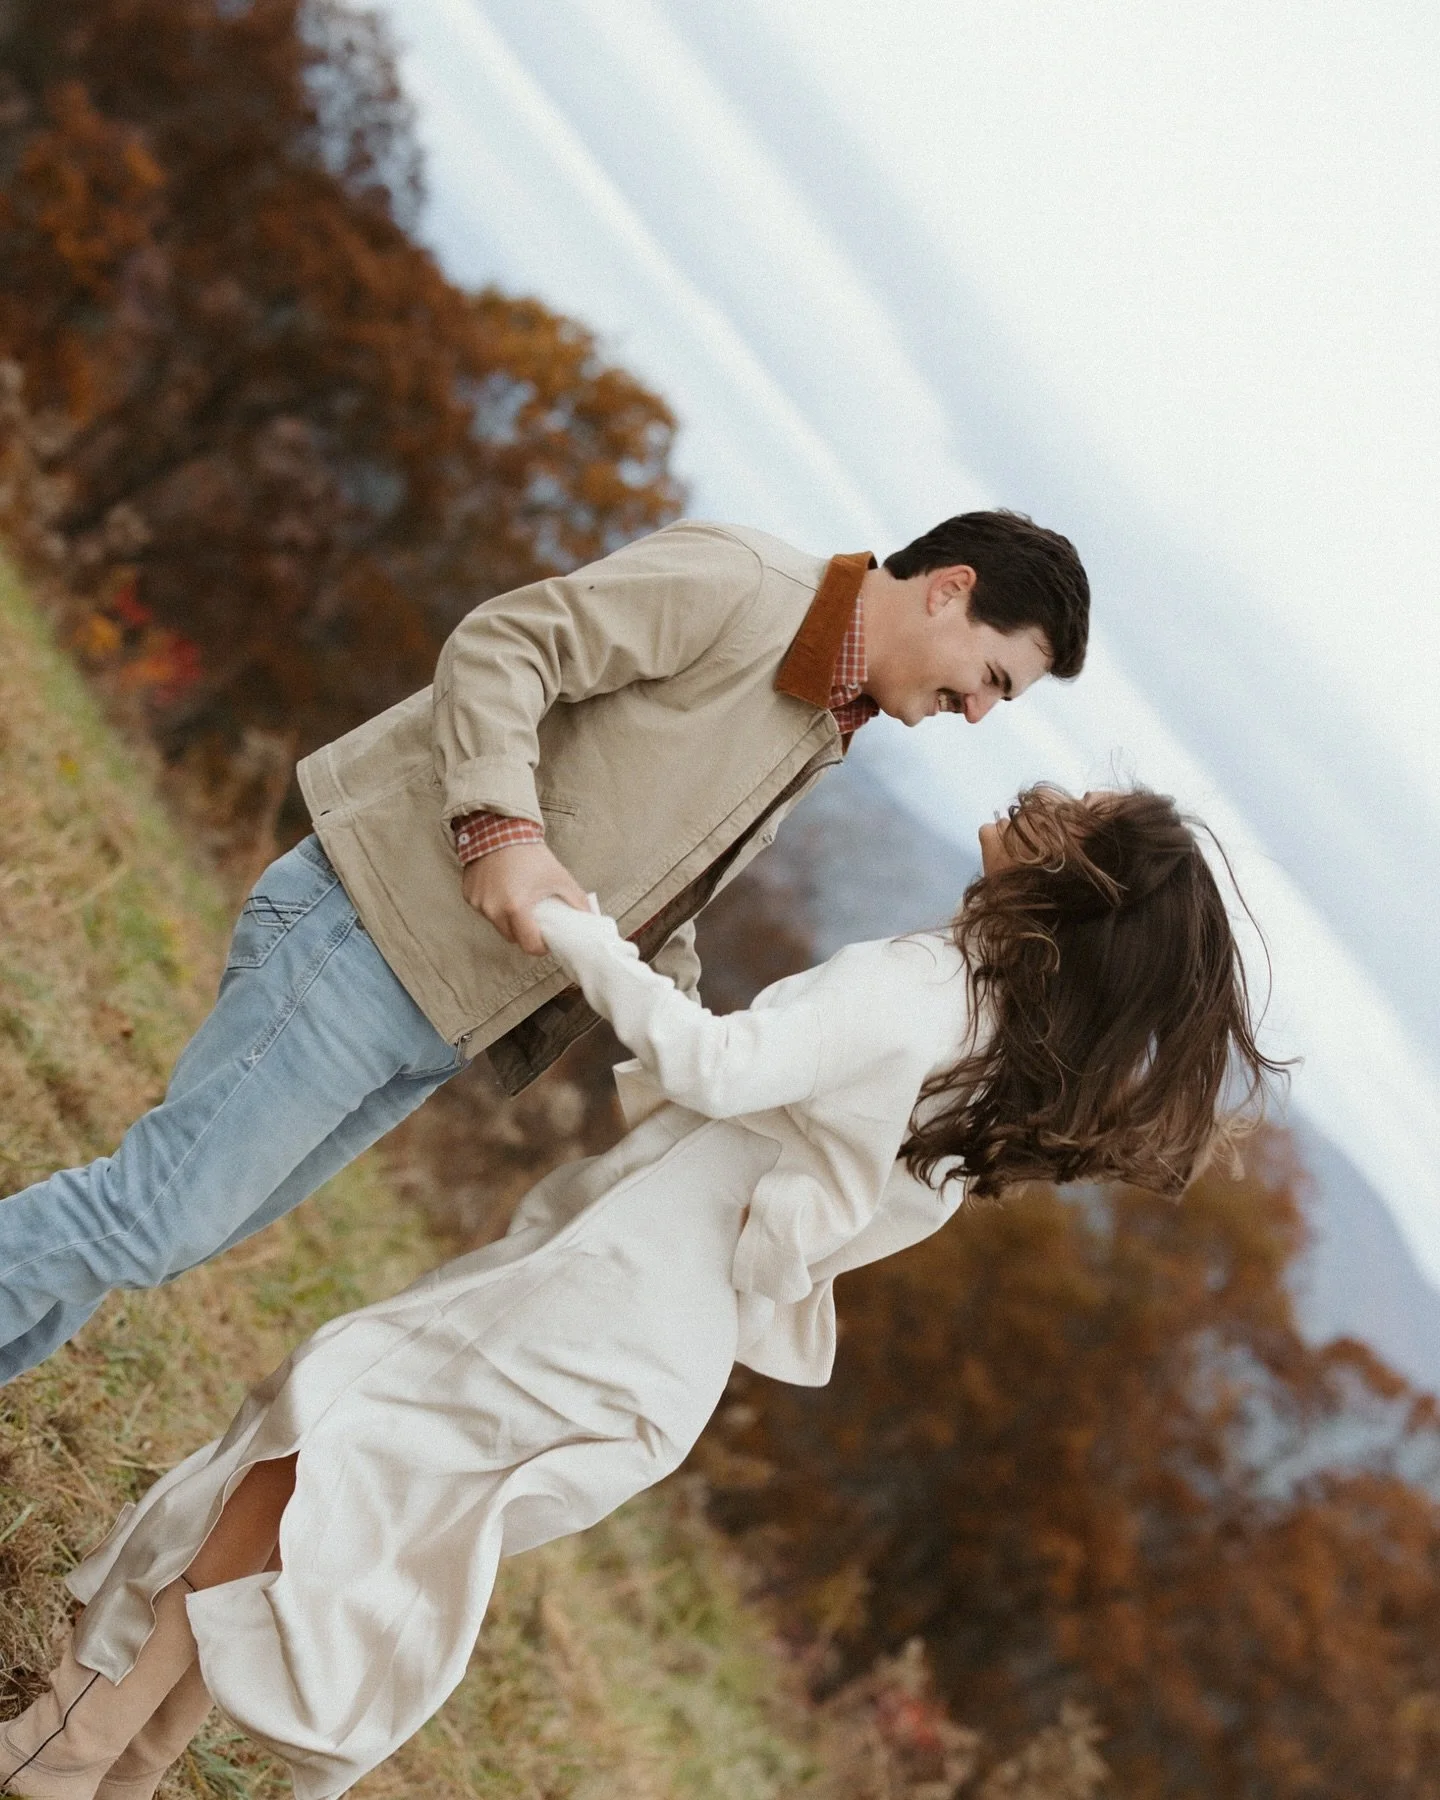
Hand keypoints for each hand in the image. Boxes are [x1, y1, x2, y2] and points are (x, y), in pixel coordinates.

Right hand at [461, 842, 590, 955]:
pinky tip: (502, 889)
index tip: (546, 938)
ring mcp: (478, 902)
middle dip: (524, 932)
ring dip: (507, 918)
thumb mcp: (558, 876)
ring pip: (496, 923)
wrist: (499, 828)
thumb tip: (590, 917)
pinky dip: (493, 905)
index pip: (529, 945)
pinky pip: (483, 909)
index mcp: (516, 908)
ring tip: (518, 899)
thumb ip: (577, 900)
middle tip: (534, 918)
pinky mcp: (468, 894)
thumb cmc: (530, 853)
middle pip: (511, 937)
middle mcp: (493, 909)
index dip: (540, 946)